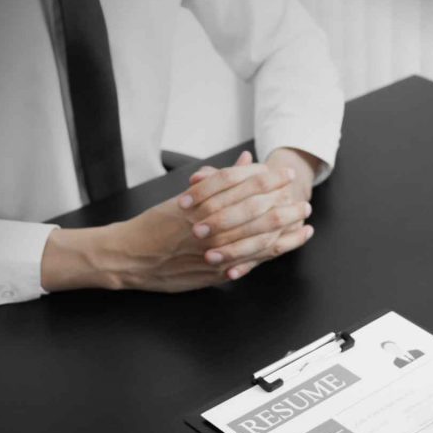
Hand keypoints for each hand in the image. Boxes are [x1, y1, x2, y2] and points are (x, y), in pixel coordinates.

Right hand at [40, 149, 319, 292]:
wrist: (129, 256)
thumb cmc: (156, 225)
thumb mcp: (185, 196)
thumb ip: (218, 179)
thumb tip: (246, 159)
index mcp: (198, 204)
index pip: (239, 185)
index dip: (266, 180)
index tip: (285, 175)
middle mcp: (205, 227)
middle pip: (251, 212)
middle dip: (281, 206)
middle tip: (302, 201)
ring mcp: (209, 252)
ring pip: (253, 239)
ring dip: (282, 231)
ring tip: (303, 224)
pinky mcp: (211, 272)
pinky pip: (244, 263)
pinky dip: (267, 255)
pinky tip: (284, 248)